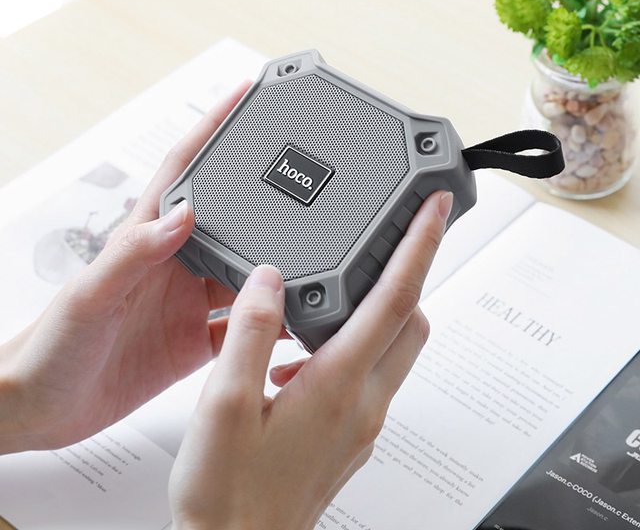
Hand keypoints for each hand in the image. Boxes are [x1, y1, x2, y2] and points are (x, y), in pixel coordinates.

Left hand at [0, 81, 280, 452]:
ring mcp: (189, 300)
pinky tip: (295, 320)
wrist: (43, 406)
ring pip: (248, 272)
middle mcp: (176, 264)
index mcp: (149, 239)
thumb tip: (182, 213)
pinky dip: (272, 321)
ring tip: (318, 260)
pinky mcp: (197, 339)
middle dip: (269, 198)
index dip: (215, 126)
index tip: (247, 94)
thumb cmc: (53, 346)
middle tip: (310, 183)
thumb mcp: (90, 295)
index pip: (186, 169)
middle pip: (233, 219)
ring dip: (278, 265)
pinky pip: (246, 324)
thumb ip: (133, 253)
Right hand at [169, 190, 452, 529]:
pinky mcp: (349, 436)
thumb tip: (270, 279)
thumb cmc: (227, 495)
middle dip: (411, 273)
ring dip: (381, 310)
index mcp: (338, 385)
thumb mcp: (221, 403)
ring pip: (394, 348)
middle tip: (394, 239)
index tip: (435, 208)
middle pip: (411, 321)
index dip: (420, 245)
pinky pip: (371, 375)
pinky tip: (304, 356)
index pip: (396, 298)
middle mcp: (363, 403)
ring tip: (337, 292)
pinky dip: (355, 346)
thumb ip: (249, 331)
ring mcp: (361, 423)